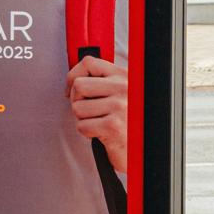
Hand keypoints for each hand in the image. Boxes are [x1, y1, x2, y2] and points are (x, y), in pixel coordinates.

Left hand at [66, 54, 126, 173]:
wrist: (142, 150)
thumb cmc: (129, 122)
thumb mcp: (122, 93)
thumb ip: (104, 81)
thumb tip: (73, 78)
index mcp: (124, 76)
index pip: (90, 63)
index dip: (74, 74)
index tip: (71, 87)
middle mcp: (123, 88)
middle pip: (79, 85)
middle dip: (76, 100)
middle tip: (86, 110)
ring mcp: (119, 107)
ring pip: (77, 107)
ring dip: (82, 119)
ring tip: (97, 122)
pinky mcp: (112, 126)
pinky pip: (82, 126)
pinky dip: (87, 132)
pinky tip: (100, 133)